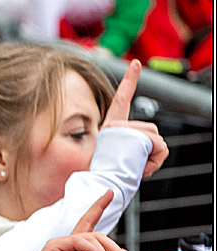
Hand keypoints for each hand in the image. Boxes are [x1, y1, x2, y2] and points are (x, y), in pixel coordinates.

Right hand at [100, 59, 167, 177]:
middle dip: (152, 149)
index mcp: (110, 130)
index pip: (120, 102)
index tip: (136, 64)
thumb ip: (133, 154)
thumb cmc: (103, 178)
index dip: (129, 81)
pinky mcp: (125, 134)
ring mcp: (119, 129)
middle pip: (150, 128)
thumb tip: (150, 156)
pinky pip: (156, 143)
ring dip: (154, 157)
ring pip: (155, 137)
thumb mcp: (118, 163)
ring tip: (137, 169)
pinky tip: (141, 168)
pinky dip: (155, 159)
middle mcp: (113, 126)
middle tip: (139, 167)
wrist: (94, 187)